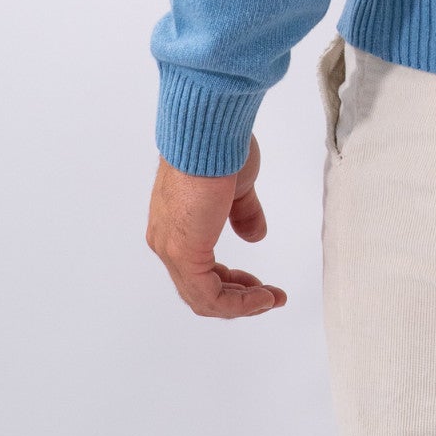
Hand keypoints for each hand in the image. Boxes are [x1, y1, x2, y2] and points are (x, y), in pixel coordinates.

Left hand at [145, 133, 287, 318]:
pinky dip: (237, 303)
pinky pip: (208, 294)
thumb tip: (254, 237)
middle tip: (267, 297)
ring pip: (202, 297)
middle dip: (238, 297)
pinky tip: (262, 297)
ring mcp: (171, 249)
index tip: (259, 283)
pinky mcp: (183, 252)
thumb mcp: (237, 189)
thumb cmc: (220, 149)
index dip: (231, 282)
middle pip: (199, 289)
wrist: (208, 131)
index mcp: (175, 225)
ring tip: (270, 299)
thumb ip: (243, 214)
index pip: (198, 270)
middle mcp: (165, 241)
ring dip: (240, 304)